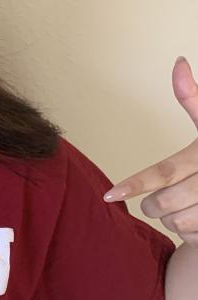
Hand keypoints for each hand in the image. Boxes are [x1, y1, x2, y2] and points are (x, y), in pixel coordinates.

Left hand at [103, 57, 197, 245]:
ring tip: (185, 206)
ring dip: (172, 220)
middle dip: (153, 205)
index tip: (110, 195)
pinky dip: (189, 233)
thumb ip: (192, 97)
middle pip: (164, 203)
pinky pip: (191, 238)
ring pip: (176, 224)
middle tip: (157, 200)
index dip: (135, 184)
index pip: (164, 172)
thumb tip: (178, 61)